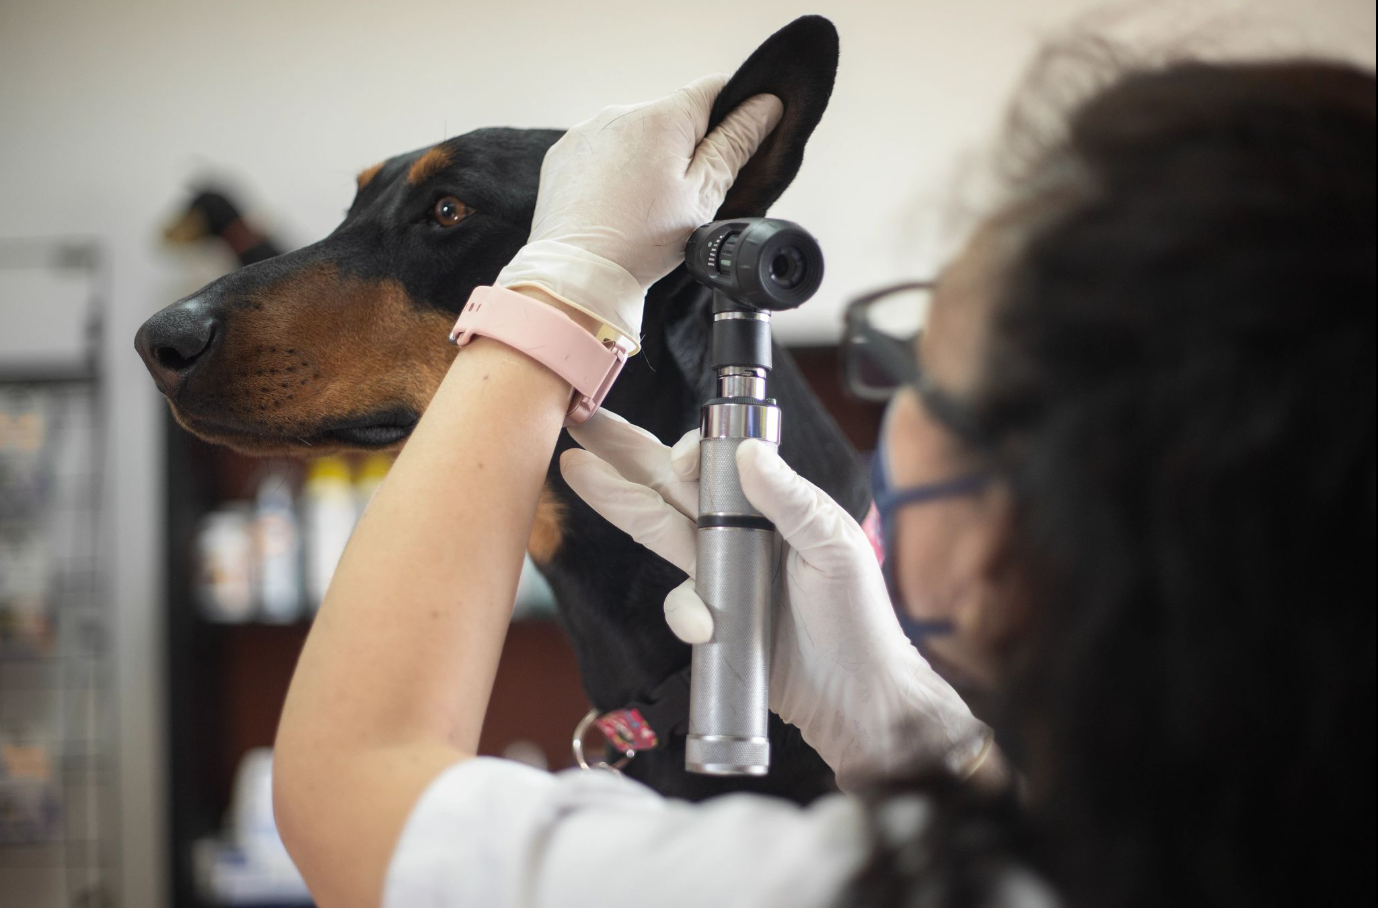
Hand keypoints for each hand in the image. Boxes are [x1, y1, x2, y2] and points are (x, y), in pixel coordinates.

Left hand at [496, 75, 782, 350]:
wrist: (579, 273)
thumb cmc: (642, 240)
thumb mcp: (704, 194)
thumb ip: (736, 144)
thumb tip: (765, 105)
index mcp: (663, 117)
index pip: (713, 89)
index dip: (731, 113)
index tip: (731, 145)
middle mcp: (621, 112)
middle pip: (672, 115)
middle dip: (685, 145)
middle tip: (683, 193)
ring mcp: (588, 131)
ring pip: (636, 134)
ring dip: (647, 157)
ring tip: (644, 204)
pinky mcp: (565, 154)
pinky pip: (602, 150)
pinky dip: (613, 170)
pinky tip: (615, 204)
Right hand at [559, 410, 990, 790]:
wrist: (855, 696)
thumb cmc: (858, 618)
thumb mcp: (835, 548)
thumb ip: (792, 500)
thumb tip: (749, 452)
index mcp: (772, 503)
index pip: (717, 463)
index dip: (689, 453)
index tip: (679, 461)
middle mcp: (739, 531)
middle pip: (671, 483)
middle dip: (625, 451)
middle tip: (582, 420)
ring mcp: (720, 572)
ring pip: (657, 528)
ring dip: (616, 501)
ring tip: (575, 469)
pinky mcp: (710, 614)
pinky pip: (679, 603)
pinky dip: (685, 613)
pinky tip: (704, 627)